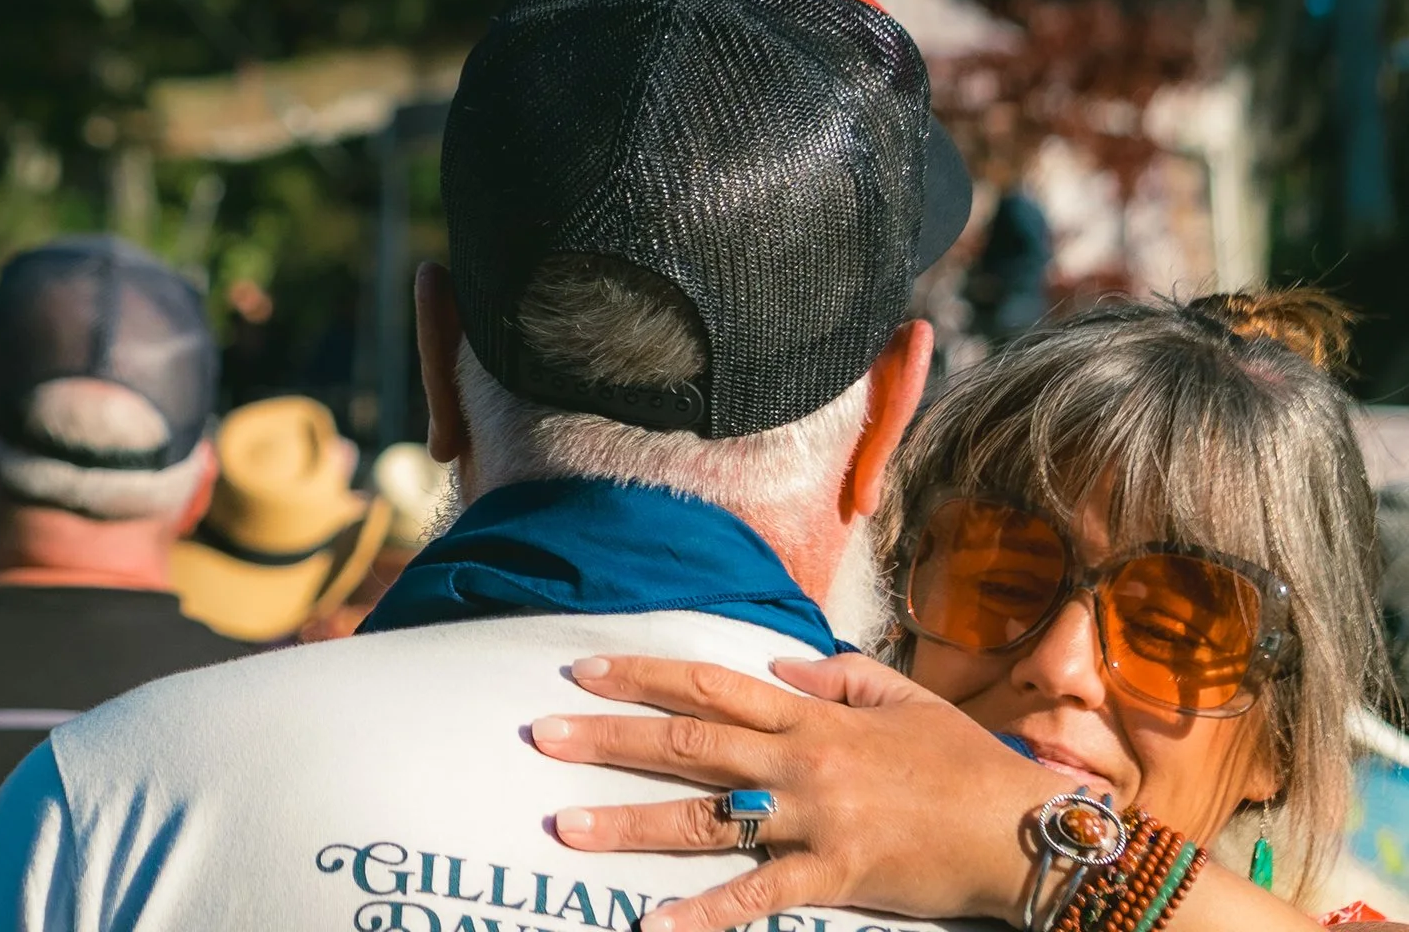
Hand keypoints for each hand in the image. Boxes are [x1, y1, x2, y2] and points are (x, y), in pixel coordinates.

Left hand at [529, 654, 1066, 931]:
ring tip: (563, 825)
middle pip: (689, 744)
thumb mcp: (905, 699)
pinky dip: (702, 914)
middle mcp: (802, 763)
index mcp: (814, 718)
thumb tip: (777, 665)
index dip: (644, 674)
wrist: (1026, 830)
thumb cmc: (965, 766)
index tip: (584, 671)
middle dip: (610, 740)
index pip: (710, 685)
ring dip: (628, 823)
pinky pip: (755, 897)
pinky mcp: (833, 875)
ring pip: (705, 820)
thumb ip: (838, 677)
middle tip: (543, 736)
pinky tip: (651, 924)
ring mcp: (813, 820)